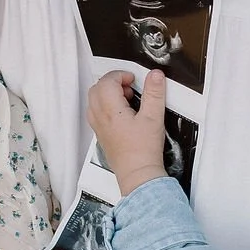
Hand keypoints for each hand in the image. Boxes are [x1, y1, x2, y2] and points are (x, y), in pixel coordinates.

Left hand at [86, 70, 168, 192]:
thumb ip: (154, 93)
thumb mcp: (154, 118)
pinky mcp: (100, 135)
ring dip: (107, 93)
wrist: (137, 173)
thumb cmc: (143, 151)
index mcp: (111, 110)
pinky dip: (105, 106)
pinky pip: (95, 113)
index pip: (107, 81)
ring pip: (93, 100)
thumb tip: (155, 76)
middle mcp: (100, 117)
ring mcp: (98, 126)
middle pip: (97, 88)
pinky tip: (121, 114)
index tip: (132, 79)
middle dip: (113, 82)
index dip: (120, 75)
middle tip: (129, 87)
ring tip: (126, 100)